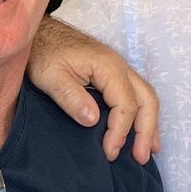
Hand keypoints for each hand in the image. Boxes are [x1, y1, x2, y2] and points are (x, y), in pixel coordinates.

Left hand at [28, 18, 160, 163]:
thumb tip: (93, 120)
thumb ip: (71, 97)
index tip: (108, 152)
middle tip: (139, 158)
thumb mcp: (50, 76)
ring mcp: (119, 69)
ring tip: (148, 151)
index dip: (120, 131)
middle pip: (146, 100)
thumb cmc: (43, 52)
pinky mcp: (113, 73)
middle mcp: (120, 66)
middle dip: (146, 131)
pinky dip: (142, 114)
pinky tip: (139, 130)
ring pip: (146, 97)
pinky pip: (136, 94)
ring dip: (149, 124)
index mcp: (108, 67)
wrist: (40, 33)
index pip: (125, 104)